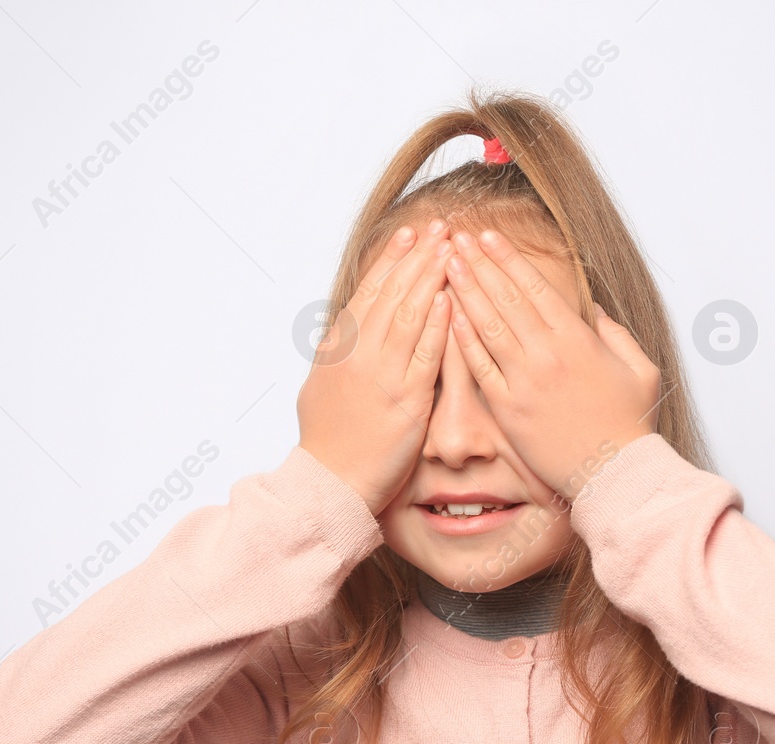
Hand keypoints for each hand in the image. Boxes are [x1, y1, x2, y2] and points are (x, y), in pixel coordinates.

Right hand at [297, 219, 452, 514]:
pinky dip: (437, 325)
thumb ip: (339, 354)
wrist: (331, 482)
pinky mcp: (406, 401)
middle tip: (441, 229)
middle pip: (392, 294)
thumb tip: (349, 329)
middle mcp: (358, 355)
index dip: (391, 260)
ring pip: (409, 316)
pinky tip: (451, 300)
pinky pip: (425, 355)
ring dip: (432, 279)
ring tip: (452, 251)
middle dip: (419, 258)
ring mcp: (381, 376)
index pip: (369, 292)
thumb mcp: (322, 385)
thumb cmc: (329, 440)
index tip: (410, 234)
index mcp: (337, 348)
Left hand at [442, 228, 660, 500]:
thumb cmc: (631, 424)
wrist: (616, 474)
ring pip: (487, 327)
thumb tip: (592, 309)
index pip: (535, 288)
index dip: (509, 259)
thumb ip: (614, 333)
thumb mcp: (640, 369)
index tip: (488, 237)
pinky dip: (462, 340)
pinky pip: (479, 368)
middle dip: (479, 264)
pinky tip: (448, 315)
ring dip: (465, 292)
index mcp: (579, 340)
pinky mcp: (509, 411)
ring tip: (447, 264)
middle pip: (506, 299)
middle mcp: (548, 356)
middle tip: (456, 238)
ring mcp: (525, 383)